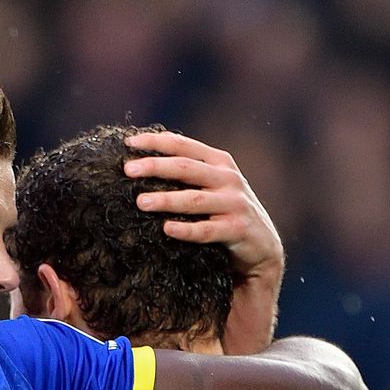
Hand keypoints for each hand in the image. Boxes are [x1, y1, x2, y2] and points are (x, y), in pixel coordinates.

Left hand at [124, 132, 282, 351]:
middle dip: (156, 167)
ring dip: (166, 200)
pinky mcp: (238, 229)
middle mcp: (228, 179)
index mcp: (219, 162)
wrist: (262, 247)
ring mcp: (235, 203)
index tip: (128, 143)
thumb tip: (140, 165)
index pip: (184, 145)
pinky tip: (167, 229)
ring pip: (194, 199)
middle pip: (186, 168)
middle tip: (128, 170)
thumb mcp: (212, 187)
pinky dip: (186, 230)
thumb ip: (188, 173)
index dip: (156, 142)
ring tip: (141, 202)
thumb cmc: (225, 214)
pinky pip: (207, 231)